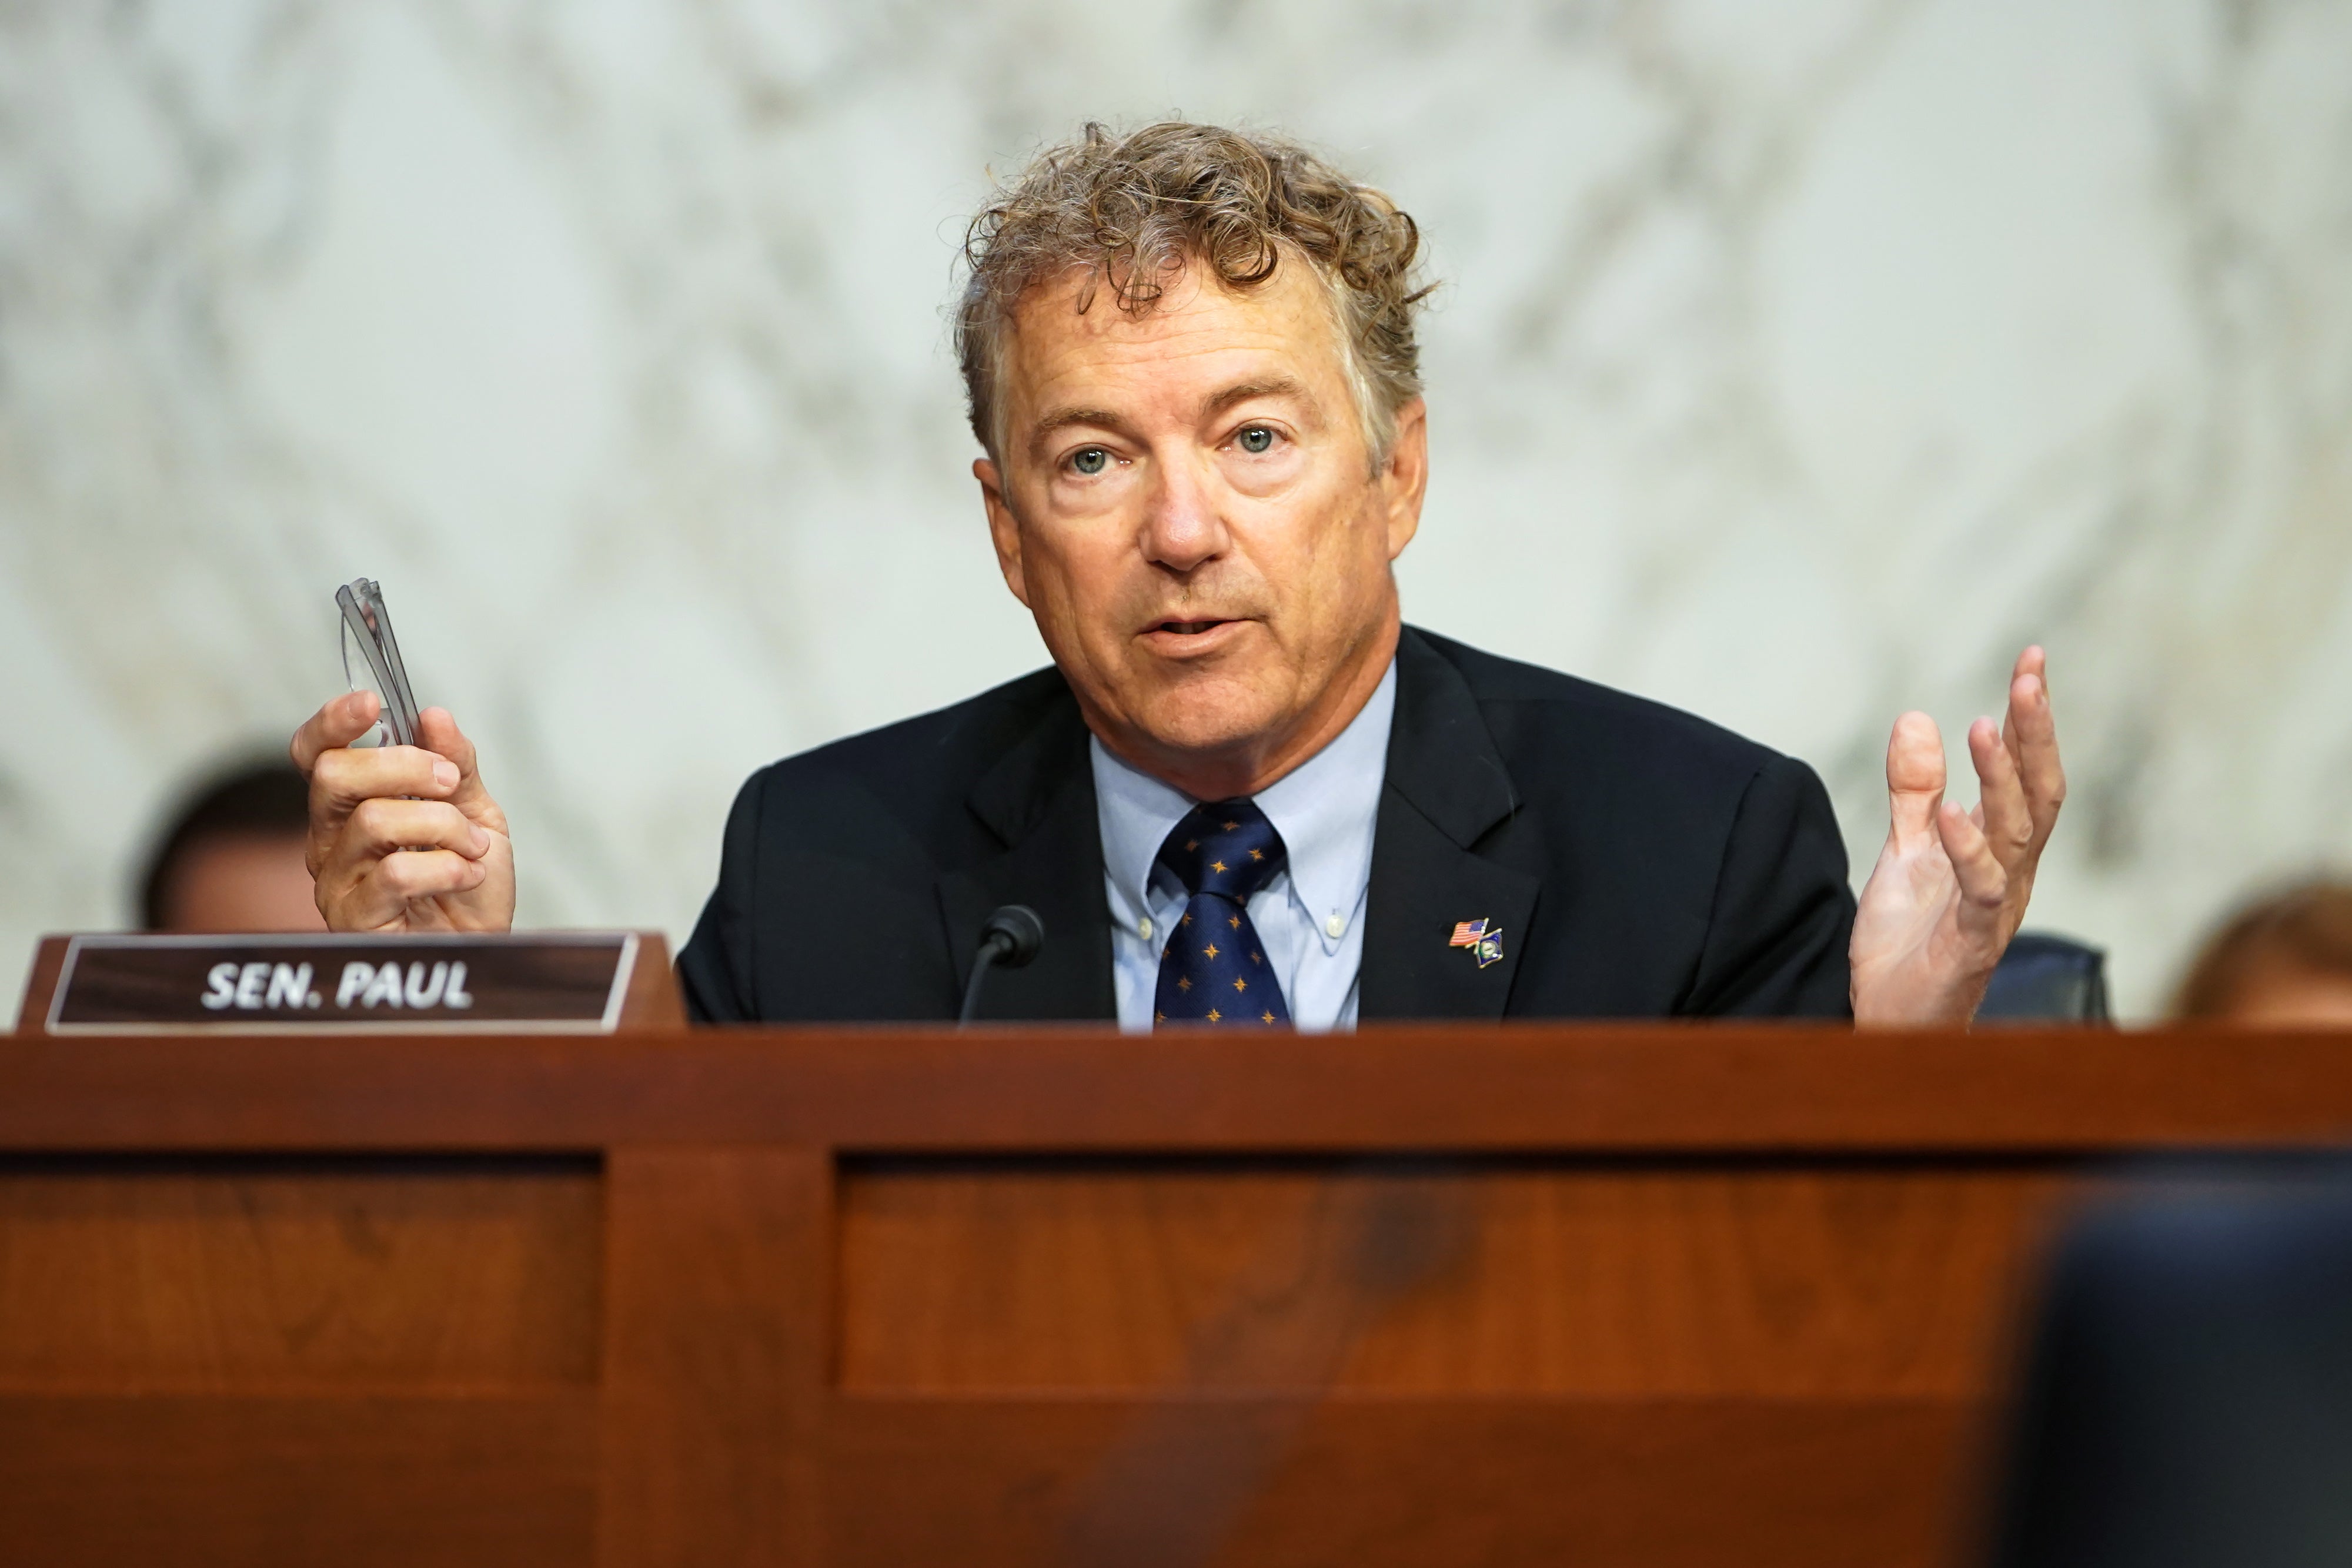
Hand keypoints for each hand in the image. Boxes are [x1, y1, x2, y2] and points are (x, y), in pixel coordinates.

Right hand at [289, 691, 516, 932]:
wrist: (484, 945)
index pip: (315, 755)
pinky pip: (394, 873)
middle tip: (450, 783)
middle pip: (334, 775)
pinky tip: (468, 875)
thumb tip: (433, 716)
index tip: (370, 703)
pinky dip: (445, 867)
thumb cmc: (469, 882)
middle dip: (404, 766)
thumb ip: (456, 764)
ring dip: (442, 826)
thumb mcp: (477, 811)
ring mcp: (335, 880)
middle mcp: (330, 840)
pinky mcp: (353, 919)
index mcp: (351, 805)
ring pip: (372, 821)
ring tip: (474, 847)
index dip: (331, 723)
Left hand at [1850, 647, 2064, 1025]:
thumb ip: (1913, 789)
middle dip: (2036, 733)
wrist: (1891, 1020)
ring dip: (2003, 780)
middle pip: (2038, 793)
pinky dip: (1966, 849)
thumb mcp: (1906, 850)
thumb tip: (1916, 716)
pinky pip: (1978, 890)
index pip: (2026, 772)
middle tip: (2029, 677)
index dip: (2032, 718)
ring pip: (2017, 834)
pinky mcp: (1970, 941)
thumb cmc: (1910, 940)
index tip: (2032, 659)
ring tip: (1987, 726)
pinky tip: (1947, 812)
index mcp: (2002, 847)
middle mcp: (2013, 871)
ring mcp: (1996, 906)